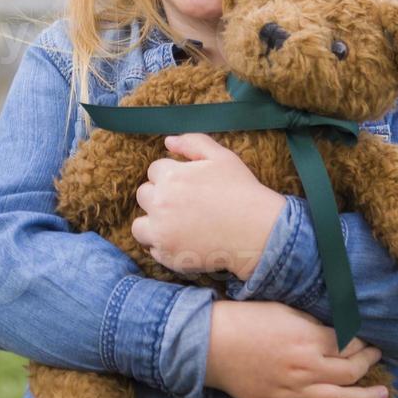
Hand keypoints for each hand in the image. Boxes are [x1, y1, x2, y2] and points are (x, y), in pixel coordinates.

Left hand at [132, 133, 284, 279]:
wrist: (258, 232)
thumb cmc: (242, 191)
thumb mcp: (222, 157)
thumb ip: (193, 143)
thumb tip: (167, 141)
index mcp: (171, 177)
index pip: (154, 171)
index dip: (172, 176)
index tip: (188, 186)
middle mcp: (160, 204)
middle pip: (144, 195)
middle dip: (160, 197)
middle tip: (184, 205)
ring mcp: (161, 232)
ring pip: (139, 225)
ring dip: (152, 223)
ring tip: (176, 225)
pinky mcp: (167, 256)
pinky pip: (152, 249)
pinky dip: (163, 246)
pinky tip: (184, 241)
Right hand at [204, 301, 386, 397]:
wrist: (210, 345)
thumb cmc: (245, 320)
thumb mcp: (284, 311)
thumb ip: (312, 323)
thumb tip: (338, 330)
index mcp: (308, 340)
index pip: (348, 344)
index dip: (362, 342)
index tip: (368, 340)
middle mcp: (306, 369)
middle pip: (350, 371)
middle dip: (369, 363)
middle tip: (377, 358)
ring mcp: (293, 393)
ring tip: (382, 394)